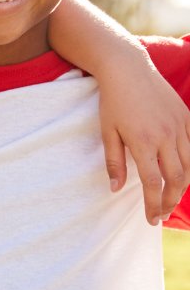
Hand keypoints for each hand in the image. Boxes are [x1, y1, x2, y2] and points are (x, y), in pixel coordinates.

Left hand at [99, 58, 189, 224]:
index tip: (150, 219)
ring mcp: (180, 126)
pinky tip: (183, 174)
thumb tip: (115, 189)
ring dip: (183, 186)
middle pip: (176, 178)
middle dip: (170, 200)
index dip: (152, 204)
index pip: (152, 183)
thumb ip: (114, 162)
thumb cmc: (113, 102)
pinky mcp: (187, 117)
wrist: (128, 70)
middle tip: (161, 213)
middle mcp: (166, 136)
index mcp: (143, 142)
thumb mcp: (107, 133)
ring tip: (172, 198)